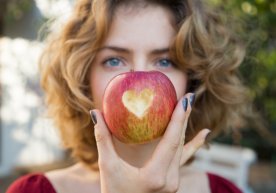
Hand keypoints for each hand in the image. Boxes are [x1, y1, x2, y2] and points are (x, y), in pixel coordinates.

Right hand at [90, 93, 209, 192]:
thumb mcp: (107, 166)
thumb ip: (102, 139)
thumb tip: (95, 113)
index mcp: (156, 176)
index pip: (171, 142)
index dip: (178, 119)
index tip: (184, 100)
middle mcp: (170, 180)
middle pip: (180, 143)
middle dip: (184, 118)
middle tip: (188, 96)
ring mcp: (174, 182)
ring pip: (182, 149)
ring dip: (185, 127)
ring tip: (189, 107)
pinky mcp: (172, 182)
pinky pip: (184, 158)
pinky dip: (193, 145)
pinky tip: (204, 134)